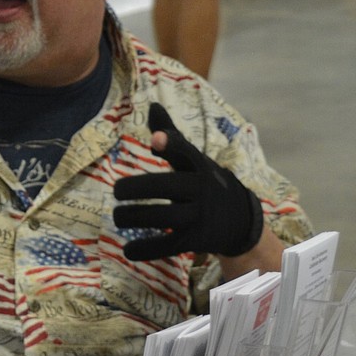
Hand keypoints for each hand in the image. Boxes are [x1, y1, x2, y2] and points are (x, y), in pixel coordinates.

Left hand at [111, 103, 263, 260]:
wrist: (240, 219)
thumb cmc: (205, 182)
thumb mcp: (193, 159)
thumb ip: (171, 136)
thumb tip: (152, 105)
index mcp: (198, 166)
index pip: (186, 151)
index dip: (171, 144)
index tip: (156, 139)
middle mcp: (200, 189)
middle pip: (165, 187)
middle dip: (136, 188)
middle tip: (116, 191)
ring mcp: (199, 216)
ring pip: (162, 217)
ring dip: (133, 218)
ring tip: (118, 217)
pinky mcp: (195, 240)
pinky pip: (167, 246)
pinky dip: (145, 249)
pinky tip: (127, 250)